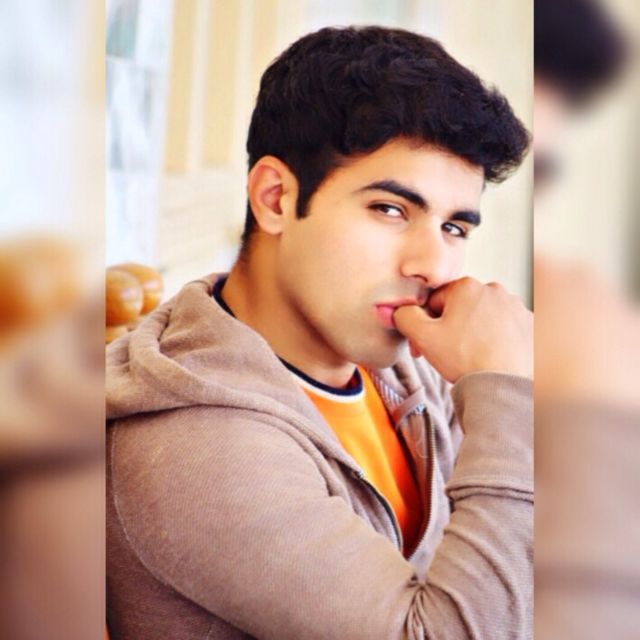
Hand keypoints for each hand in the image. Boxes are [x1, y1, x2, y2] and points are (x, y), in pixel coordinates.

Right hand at [393, 277, 532, 382]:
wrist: (503, 386)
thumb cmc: (465, 359)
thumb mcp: (423, 336)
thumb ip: (404, 317)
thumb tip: (397, 310)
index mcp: (467, 286)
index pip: (435, 300)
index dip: (426, 323)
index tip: (425, 343)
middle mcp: (495, 290)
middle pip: (461, 307)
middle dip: (450, 327)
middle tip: (445, 353)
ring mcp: (516, 307)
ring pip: (483, 317)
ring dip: (473, 332)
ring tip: (469, 357)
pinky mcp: (530, 325)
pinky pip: (505, 328)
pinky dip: (496, 339)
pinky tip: (489, 357)